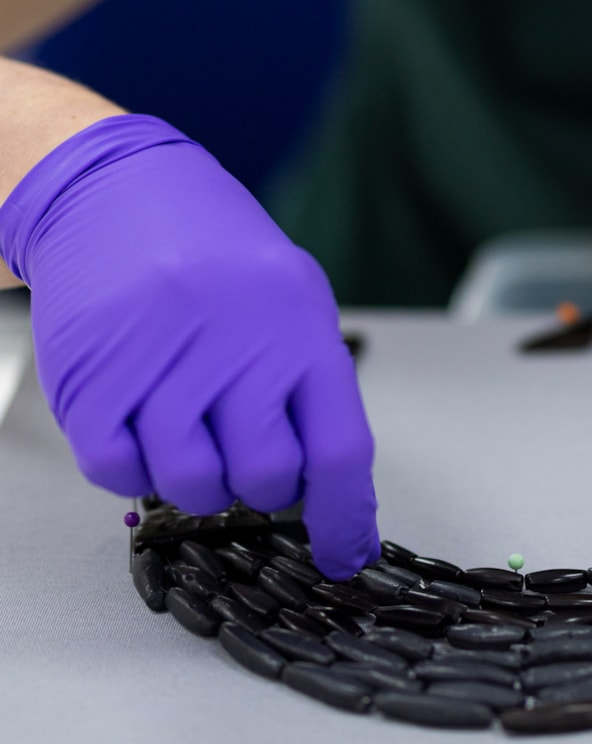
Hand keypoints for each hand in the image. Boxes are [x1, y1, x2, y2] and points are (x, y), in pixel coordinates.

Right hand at [0, 115, 379, 577]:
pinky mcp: (93, 378)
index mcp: (296, 323)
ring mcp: (160, 360)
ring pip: (191, 483)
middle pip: (266, 476)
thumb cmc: (207, 248)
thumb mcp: (285, 294)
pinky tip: (142, 427)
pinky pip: (118, 471)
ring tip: (192, 433)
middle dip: (261, 486)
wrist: (111, 189)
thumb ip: (307, 382)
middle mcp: (233, 342)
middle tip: (245, 454)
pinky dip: (132, 468)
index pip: (339, 449)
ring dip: (196, 480)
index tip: (344, 554)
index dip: (346, 518)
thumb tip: (329, 487)